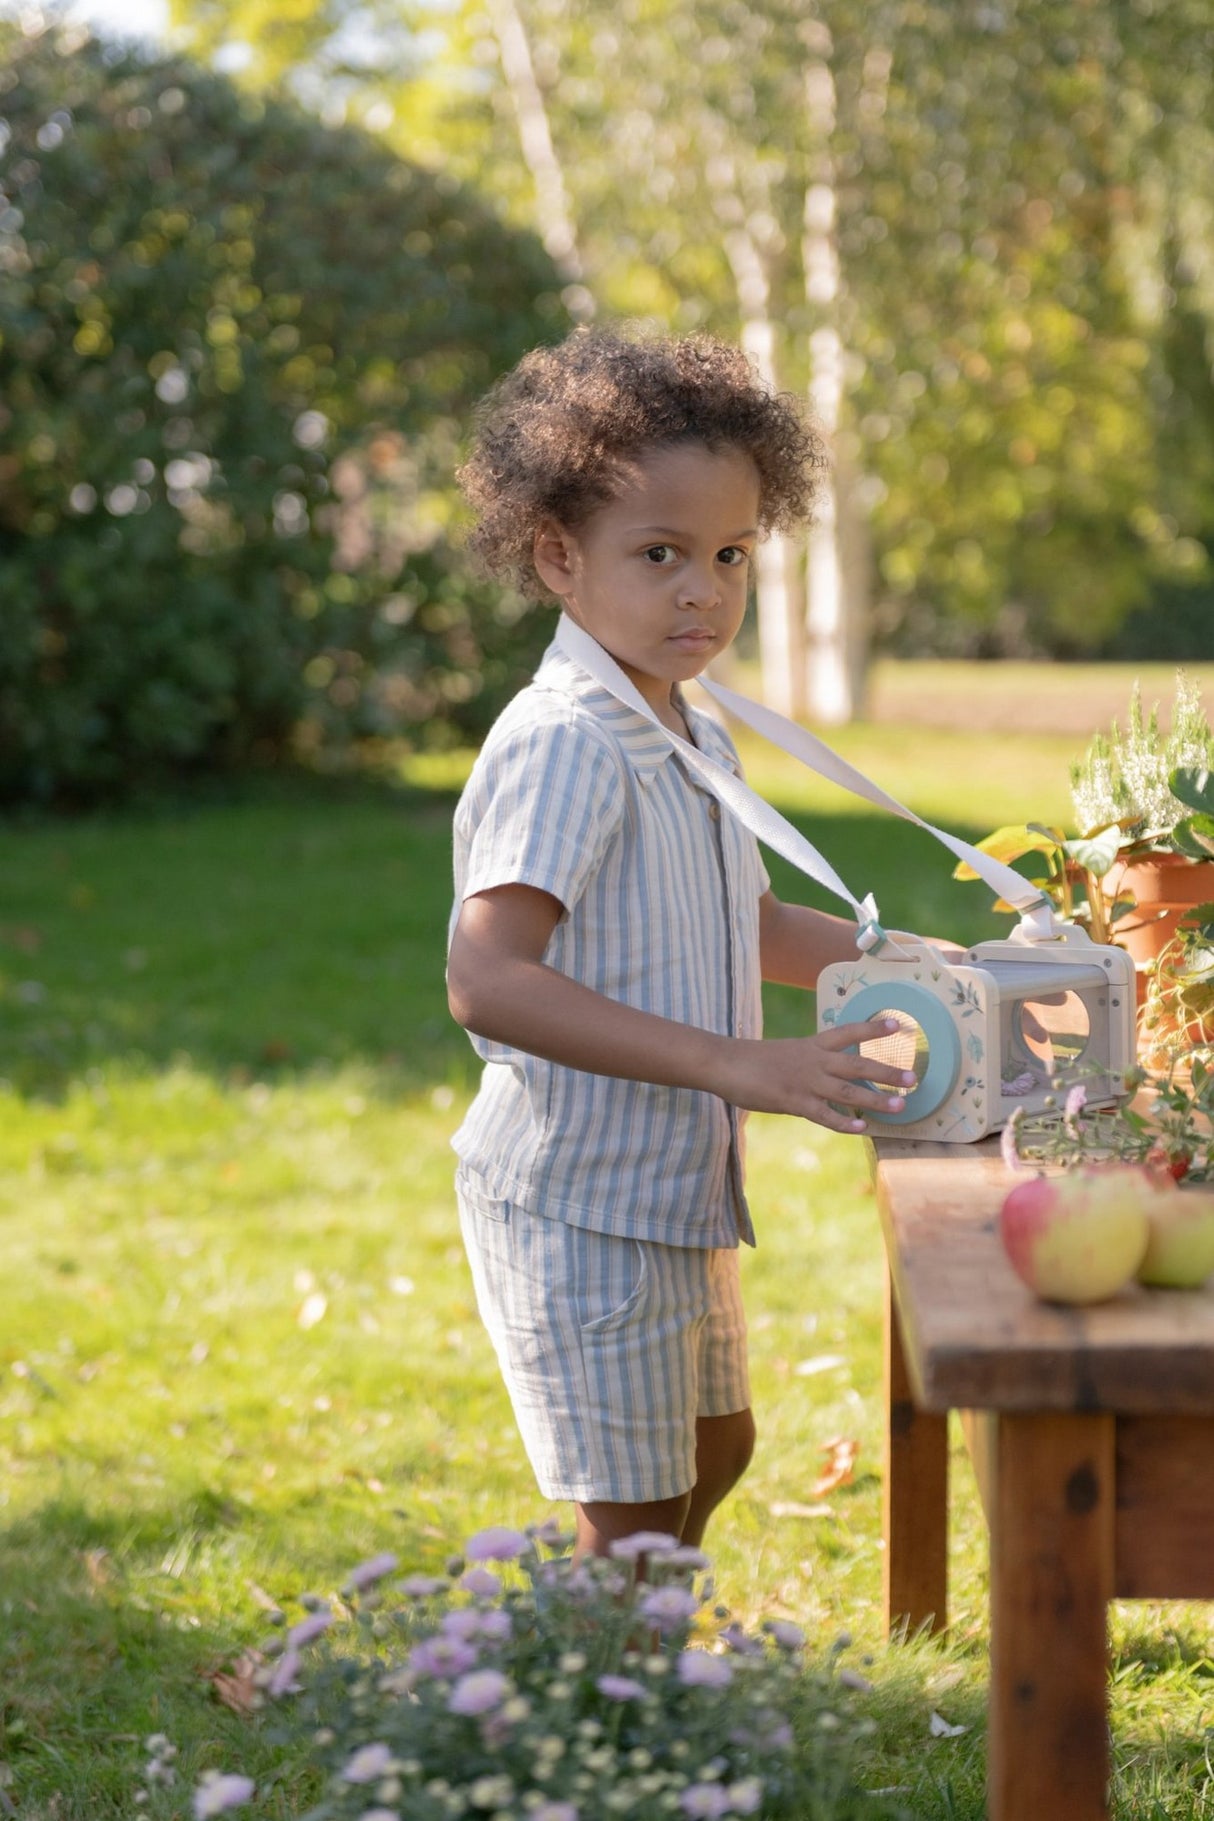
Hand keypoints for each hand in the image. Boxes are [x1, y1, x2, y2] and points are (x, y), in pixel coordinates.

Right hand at [720, 1017, 918, 1134]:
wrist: (725, 1063)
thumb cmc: (754, 1060)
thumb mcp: (788, 1053)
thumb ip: (811, 1063)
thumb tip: (831, 1074)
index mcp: (812, 1045)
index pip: (848, 1032)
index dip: (873, 1029)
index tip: (899, 1026)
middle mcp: (814, 1060)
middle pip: (857, 1064)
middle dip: (886, 1072)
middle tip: (912, 1078)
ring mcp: (805, 1082)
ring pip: (848, 1090)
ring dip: (876, 1099)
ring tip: (900, 1106)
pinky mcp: (793, 1101)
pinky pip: (824, 1114)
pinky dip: (843, 1122)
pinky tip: (861, 1129)